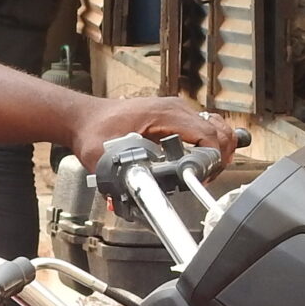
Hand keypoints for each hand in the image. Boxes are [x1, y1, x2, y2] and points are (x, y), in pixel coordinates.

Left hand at [68, 97, 241, 170]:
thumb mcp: (101, 154)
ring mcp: (177, 112)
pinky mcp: (175, 118)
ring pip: (216, 128)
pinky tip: (199, 161)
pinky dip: (209, 144)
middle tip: (204, 177)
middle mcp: (175, 109)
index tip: (200, 177)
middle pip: (218, 131)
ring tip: (205, 171)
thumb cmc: (94, 130)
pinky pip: (204, 129)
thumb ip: (112, 175)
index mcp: (164, 114)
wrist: (86, 117)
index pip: (207, 134)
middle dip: (218, 157)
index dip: (210, 159)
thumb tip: (127, 195)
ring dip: (217, 151)